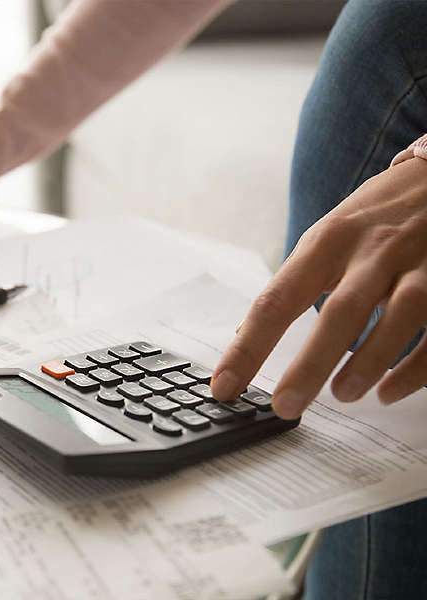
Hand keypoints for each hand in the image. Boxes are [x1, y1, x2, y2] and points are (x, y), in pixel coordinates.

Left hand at [211, 157, 426, 417]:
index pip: (278, 299)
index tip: (224, 386)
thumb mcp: (325, 238)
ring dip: (369, 360)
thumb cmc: (370, 218)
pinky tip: (390, 392)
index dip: (248, 346)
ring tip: (342, 395)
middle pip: (341, 310)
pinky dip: (416, 367)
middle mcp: (372, 250)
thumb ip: (292, 285)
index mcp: (326, 243)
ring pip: (400, 314)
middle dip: (311, 363)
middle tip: (285, 406)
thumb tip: (243, 334)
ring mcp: (420, 263)